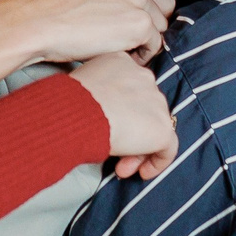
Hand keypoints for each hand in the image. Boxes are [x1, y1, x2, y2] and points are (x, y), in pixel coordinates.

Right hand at [0, 0, 174, 81]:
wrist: (38, 23)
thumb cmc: (56, 9)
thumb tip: (139, 5)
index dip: (143, 9)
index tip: (124, 21)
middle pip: (162, 7)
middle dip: (147, 24)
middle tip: (122, 37)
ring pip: (160, 27)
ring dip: (143, 40)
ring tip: (117, 45)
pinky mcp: (139, 23)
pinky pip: (155, 45)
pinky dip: (141, 54)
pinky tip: (119, 53)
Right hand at [71, 53, 176, 179]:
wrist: (76, 113)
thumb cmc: (67, 103)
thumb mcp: (81, 86)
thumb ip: (97, 93)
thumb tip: (100, 113)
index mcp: (122, 62)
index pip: (129, 90)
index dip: (120, 113)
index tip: (105, 128)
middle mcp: (144, 77)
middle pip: (144, 110)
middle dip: (131, 134)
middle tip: (115, 155)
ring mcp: (156, 102)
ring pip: (154, 129)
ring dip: (139, 150)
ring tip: (122, 168)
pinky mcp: (162, 127)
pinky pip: (168, 148)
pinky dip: (158, 162)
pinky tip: (142, 173)